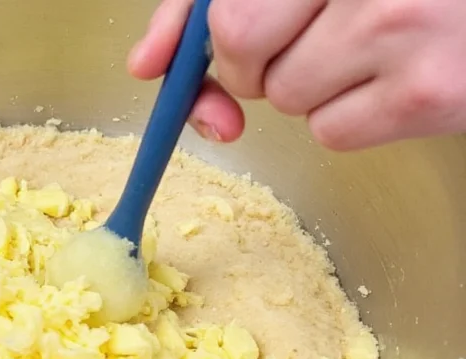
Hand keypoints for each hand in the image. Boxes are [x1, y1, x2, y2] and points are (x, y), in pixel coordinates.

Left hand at [128, 0, 465, 149]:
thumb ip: (215, 3)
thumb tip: (145, 65)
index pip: (220, 5)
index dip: (191, 35)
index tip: (184, 58)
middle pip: (239, 47)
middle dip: (250, 64)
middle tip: (294, 48)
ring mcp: (400, 29)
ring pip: (284, 98)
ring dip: (306, 90)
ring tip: (363, 53)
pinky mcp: (425, 95)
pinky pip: (330, 134)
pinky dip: (345, 119)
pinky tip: (387, 81)